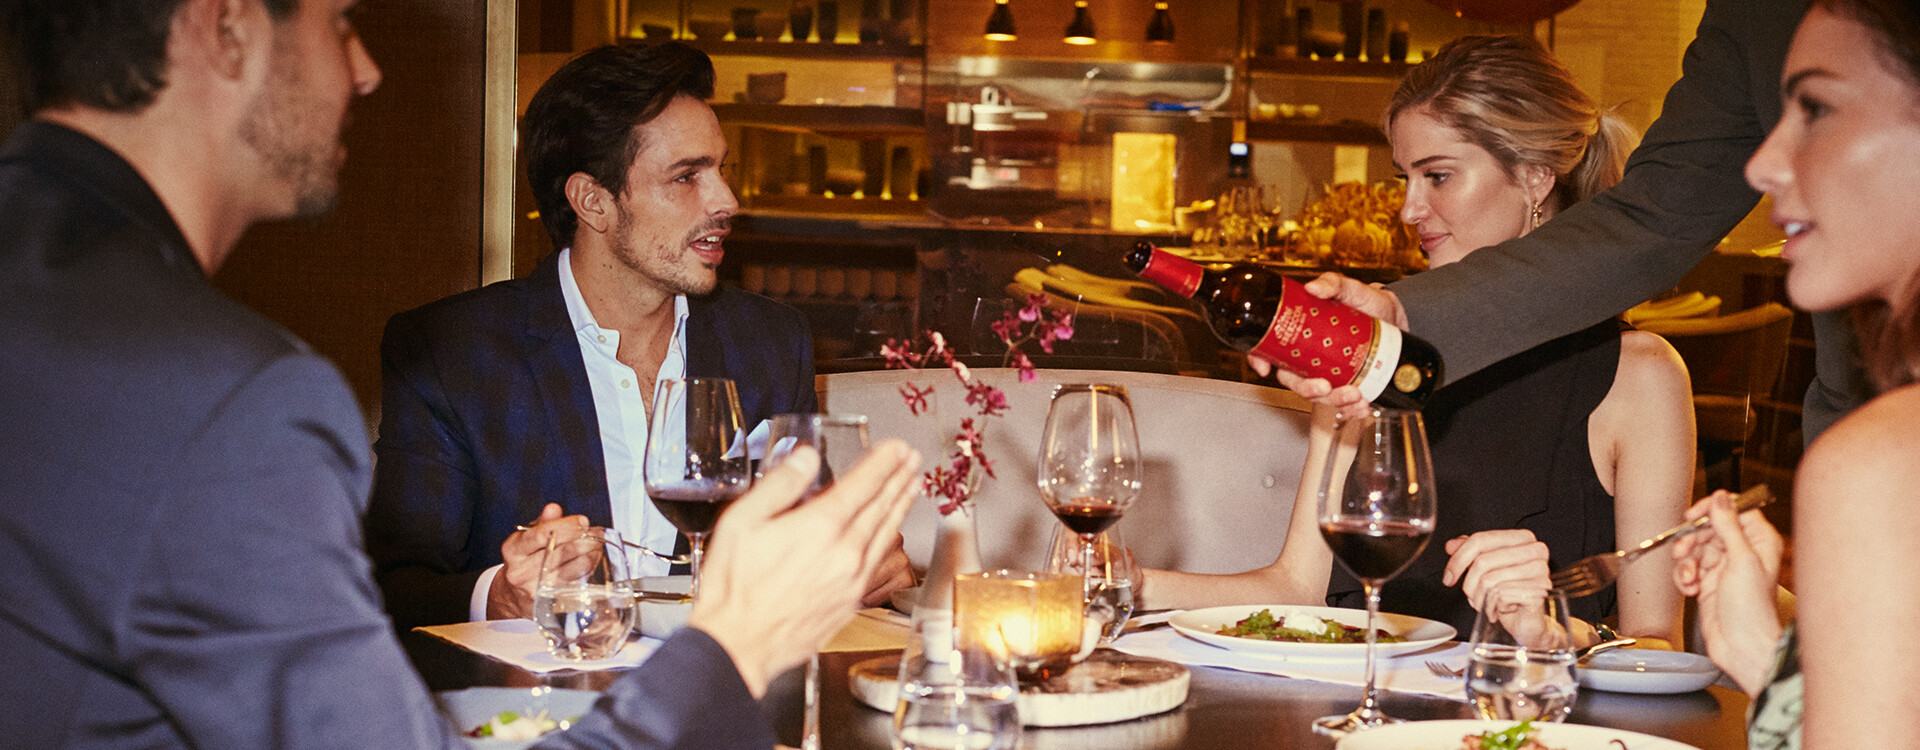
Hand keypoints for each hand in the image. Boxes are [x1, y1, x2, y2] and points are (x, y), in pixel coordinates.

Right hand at [487, 503, 587, 619]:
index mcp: (513, 551)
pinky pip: (582, 580)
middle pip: (564, 551)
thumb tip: (554, 509)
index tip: (582, 521)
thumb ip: (541, 523)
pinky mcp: (554, 600)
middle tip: (595, 532)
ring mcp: (539, 588)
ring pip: (578, 566)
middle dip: (586, 538)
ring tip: (595, 545)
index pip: (542, 534)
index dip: (567, 525)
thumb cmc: (523, 561)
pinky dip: (590, 567)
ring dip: (592, 552)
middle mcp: (522, 572)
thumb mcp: (525, 539)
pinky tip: (590, 560)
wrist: (513, 596)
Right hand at [690, 440, 920, 696]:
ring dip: (901, 506)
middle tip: (912, 460)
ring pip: (886, 533)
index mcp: (819, 527)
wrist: (739, 646)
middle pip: (881, 506)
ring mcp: (852, 579)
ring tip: (912, 487)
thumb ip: (780, 484)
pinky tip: (891, 533)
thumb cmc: (734, 589)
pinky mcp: (852, 601)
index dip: (883, 462)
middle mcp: (844, 552)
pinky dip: (891, 538)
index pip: (863, 484)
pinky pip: (880, 561)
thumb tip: (806, 457)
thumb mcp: (742, 522)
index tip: (896, 448)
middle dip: (898, 478)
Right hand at [1246, 273, 1407, 421]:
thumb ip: (1332, 283)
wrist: (1397, 317)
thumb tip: (1313, 288)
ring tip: (1354, 394)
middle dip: (1306, 390)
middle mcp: (1311, 359)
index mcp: (1302, 337)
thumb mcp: (1352, 289)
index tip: (1265, 368)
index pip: (1269, 350)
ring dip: (1334, 401)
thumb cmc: (1370, 303)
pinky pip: (1344, 407)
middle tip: (1323, 386)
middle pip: (1293, 381)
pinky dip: (1353, 410)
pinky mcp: (1349, 387)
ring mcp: (1330, 375)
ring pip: (1319, 397)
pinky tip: (1363, 404)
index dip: (1259, 360)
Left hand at [1443, 528, 1551, 614]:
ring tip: (1485, 605)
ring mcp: (1541, 570)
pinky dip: (1493, 607)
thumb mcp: (1488, 569)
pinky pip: (1502, 595)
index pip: (1481, 539)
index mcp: (1522, 537)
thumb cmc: (1511, 594)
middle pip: (1483, 561)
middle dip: (1469, 584)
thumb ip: (1472, 553)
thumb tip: (1452, 545)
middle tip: (1471, 597)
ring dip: (1481, 598)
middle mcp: (1536, 550)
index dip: (1458, 559)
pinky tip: (1498, 610)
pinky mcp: (1540, 591)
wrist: (1530, 621)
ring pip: (1490, 579)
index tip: (1448, 577)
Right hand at [1671, 490, 1783, 694]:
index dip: (1712, 510)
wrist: (1741, 647)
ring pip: (1694, 548)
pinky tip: (1689, 589)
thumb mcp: (1740, 560)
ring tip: (1689, 578)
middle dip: (1692, 540)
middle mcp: (1742, 552)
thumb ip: (1728, 526)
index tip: (1694, 516)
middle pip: (1708, 528)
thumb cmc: (1751, 610)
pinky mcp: (1708, 582)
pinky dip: (1683, 577)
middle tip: (1685, 552)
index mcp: (1759, 541)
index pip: (1733, 510)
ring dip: (1685, 562)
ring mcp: (1724, 567)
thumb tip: (1722, 498)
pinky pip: (1687, 568)